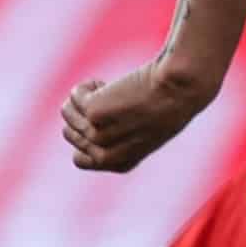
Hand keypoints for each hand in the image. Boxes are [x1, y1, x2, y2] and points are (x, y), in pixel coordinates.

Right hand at [60, 55, 220, 172]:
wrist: (179, 88)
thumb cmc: (168, 105)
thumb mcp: (143, 129)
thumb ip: (117, 133)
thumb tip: (84, 121)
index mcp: (120, 164)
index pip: (79, 159)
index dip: (86, 134)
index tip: (105, 117)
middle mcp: (106, 156)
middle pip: (69, 134)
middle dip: (82, 113)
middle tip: (109, 99)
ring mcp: (98, 135)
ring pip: (66, 113)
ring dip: (82, 97)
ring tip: (107, 89)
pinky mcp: (93, 112)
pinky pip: (74, 95)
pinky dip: (87, 85)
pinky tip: (104, 82)